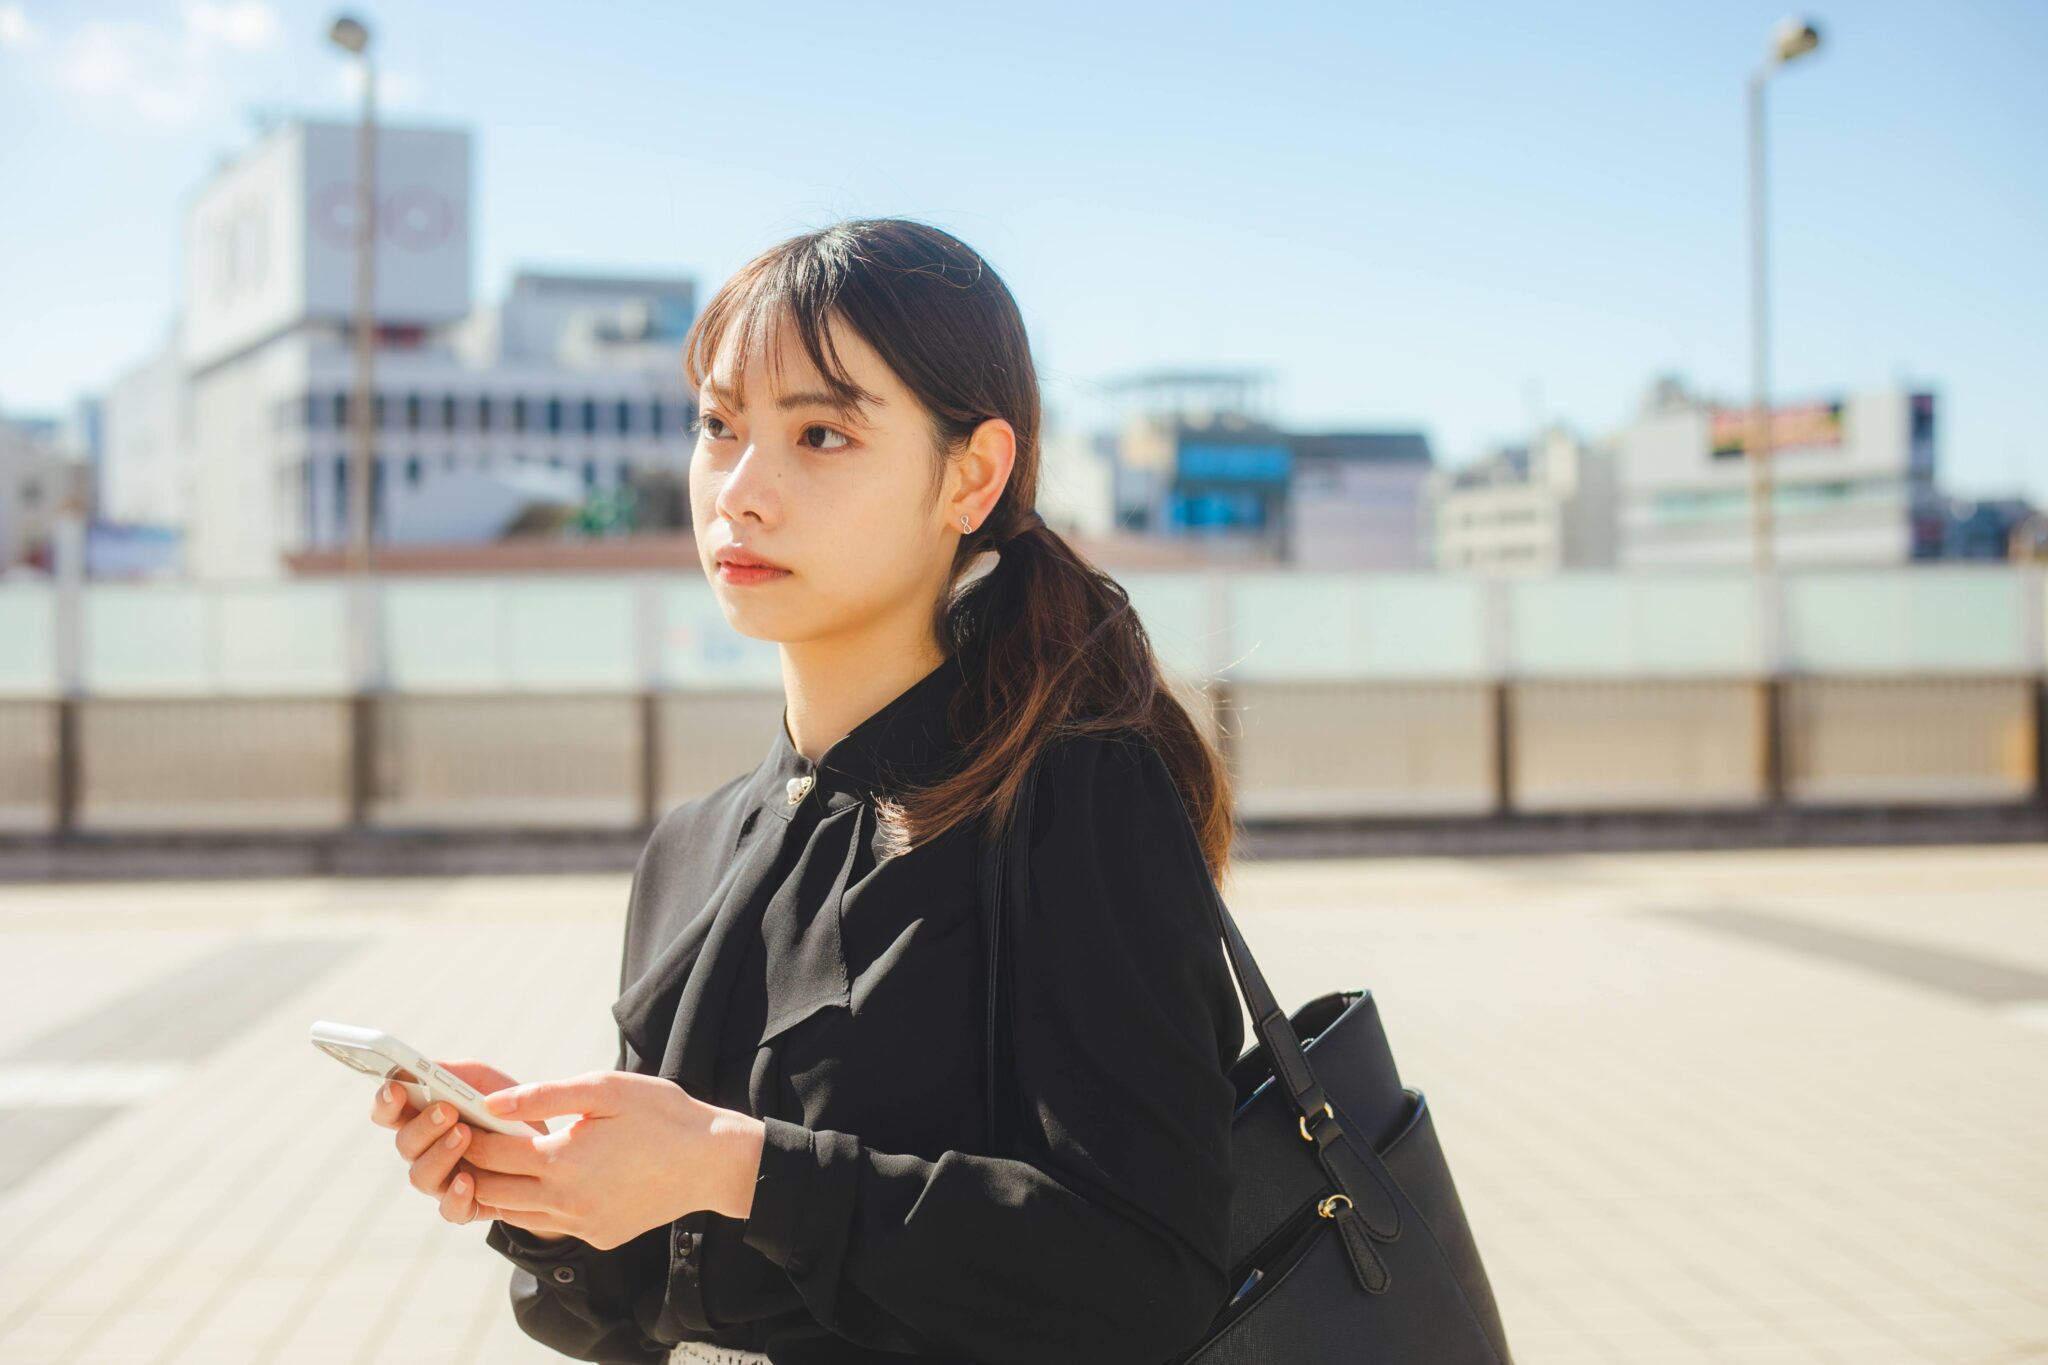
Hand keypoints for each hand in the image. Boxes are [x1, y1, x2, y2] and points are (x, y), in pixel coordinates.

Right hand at [368, 1059, 562, 1237]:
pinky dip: (456, 1196)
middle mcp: (425, 1151)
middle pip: (404, 1143)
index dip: (385, 1101)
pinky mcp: (465, 1205)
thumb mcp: (485, 1081)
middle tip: (447, 1110)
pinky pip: (450, 1209)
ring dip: (440, 1154)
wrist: (545, 1147)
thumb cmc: (507, 1109)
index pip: (389, 1112)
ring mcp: (442, 1180)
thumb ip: (457, 1073)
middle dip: (423, 1126)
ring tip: (465, 1135)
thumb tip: (428, 1068)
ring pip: (421, 1176)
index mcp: (423, 1117)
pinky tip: (469, 1181)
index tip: (395, 1088)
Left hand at [456, 1070, 766, 1251]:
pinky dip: (531, 1204)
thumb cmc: (662, 1115)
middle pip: (491, 1189)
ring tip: (489, 1160)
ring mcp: (580, 1225)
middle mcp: (564, 1202)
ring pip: (513, 1214)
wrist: (712, 1161)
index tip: (452, 1114)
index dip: (465, 1131)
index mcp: (562, 1161)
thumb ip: (544, 1096)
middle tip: (459, 1138)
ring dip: (495, 1188)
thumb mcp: (605, 1089)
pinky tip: (537, 1180)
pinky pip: (548, 1223)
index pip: (490, 1151)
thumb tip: (490, 1102)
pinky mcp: (597, 1237)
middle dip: (469, 1164)